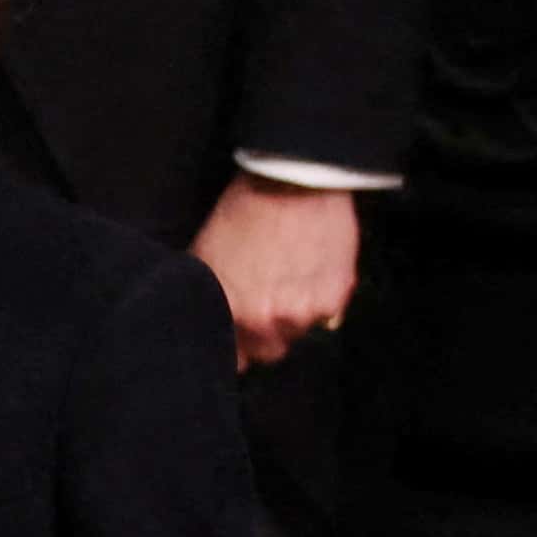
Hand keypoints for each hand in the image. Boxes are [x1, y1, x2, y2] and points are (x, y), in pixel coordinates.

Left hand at [188, 174, 360, 369]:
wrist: (291, 178)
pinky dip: (322, 297)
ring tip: (291, 276)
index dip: (236, 344)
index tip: (240, 329)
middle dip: (267, 330)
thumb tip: (201, 322)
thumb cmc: (245, 210)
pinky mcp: (334, 298)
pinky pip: (328, 314)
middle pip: (269, 351)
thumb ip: (206, 297)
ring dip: (296, 313)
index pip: (235, 359)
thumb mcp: (206, 254)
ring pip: (299, 332)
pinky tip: (312, 268)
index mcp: (233, 314)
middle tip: (269, 295)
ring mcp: (304, 313)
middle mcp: (268, 321)